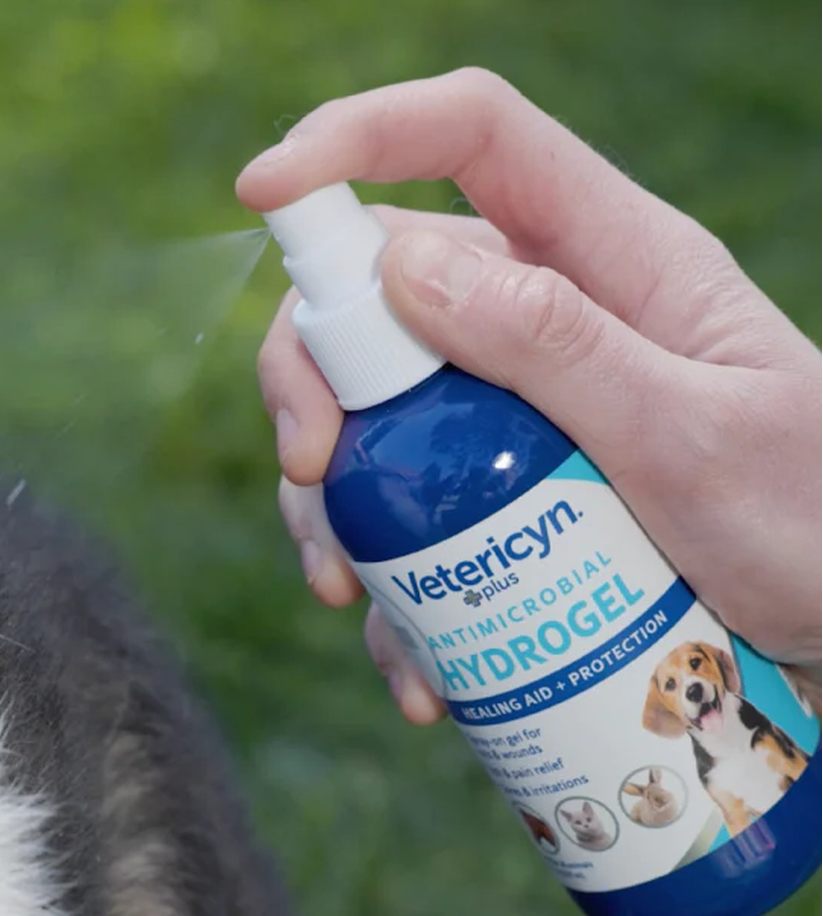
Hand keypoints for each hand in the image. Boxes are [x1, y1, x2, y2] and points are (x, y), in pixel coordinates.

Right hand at [237, 68, 821, 722]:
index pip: (471, 137)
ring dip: (333, 506)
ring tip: (350, 600)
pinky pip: (408, 518)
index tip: (263, 193)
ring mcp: (513, 411)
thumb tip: (403, 265)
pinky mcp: (500, 496)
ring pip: (371, 417)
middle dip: (312, 374)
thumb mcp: (694, 434)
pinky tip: (414, 664)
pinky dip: (386, 588)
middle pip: (377, 290)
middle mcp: (545, 319)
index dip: (358, 136)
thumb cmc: (808, 524)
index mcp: (611, 258)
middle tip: (311, 473)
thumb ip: (560, 343)